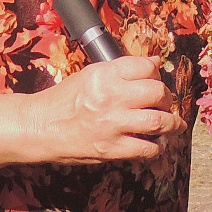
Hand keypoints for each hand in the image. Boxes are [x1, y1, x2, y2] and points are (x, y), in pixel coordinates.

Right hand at [26, 55, 183, 164]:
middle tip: (165, 104)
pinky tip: (155, 145)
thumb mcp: (90, 75)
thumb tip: (154, 62)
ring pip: (158, 121)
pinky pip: (146, 149)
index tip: (156, 81)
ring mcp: (112, 124)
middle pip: (157, 92)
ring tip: (173, 124)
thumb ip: (123, 69)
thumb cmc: (63, 100)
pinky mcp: (110, 149)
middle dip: (167, 99)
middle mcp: (111, 97)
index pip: (146, 66)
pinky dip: (156, 148)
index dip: (156, 73)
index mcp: (104, 74)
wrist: (38, 128)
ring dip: (171, 123)